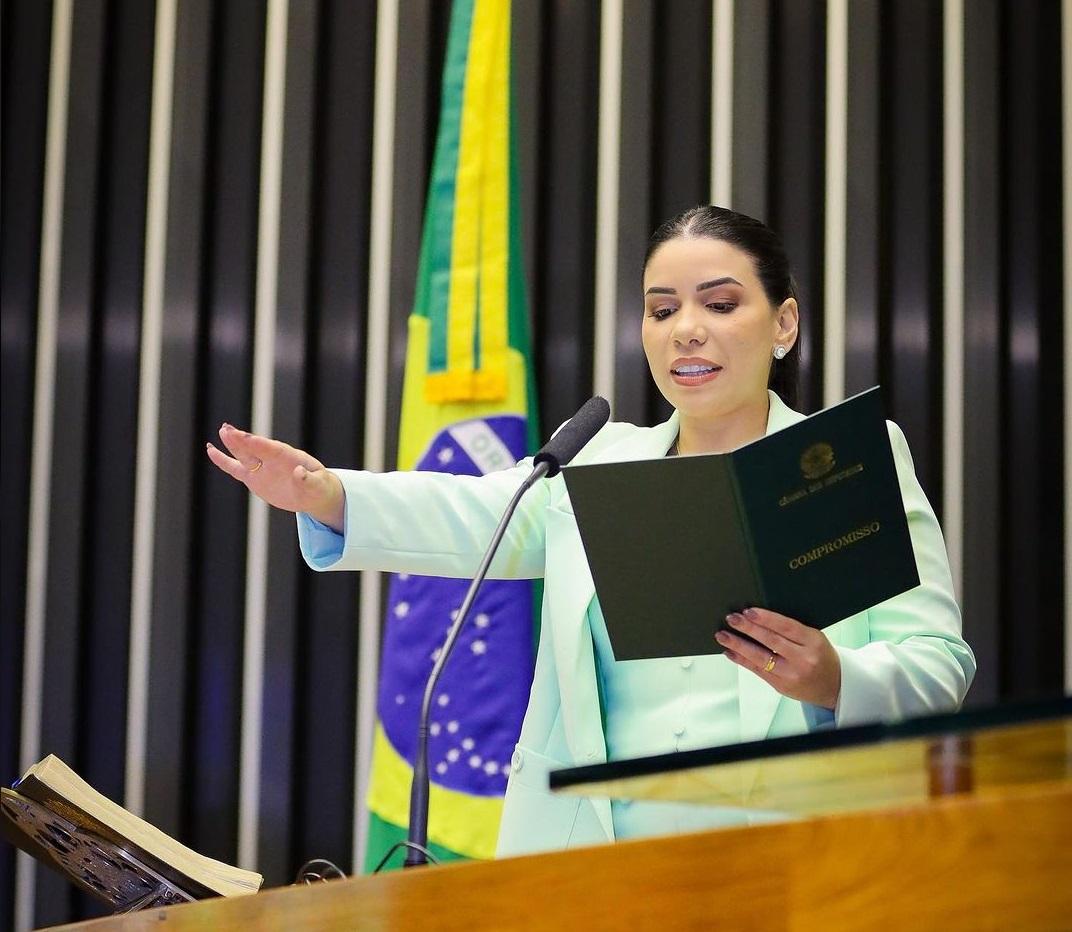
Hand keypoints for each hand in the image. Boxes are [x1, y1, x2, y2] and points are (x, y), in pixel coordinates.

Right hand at [206, 423, 344, 532]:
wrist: (313, 494)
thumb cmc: (318, 486)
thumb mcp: (318, 485)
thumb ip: (308, 479)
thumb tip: (299, 473)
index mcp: (288, 457)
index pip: (270, 448)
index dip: (257, 443)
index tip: (245, 436)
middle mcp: (272, 459)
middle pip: (254, 448)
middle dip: (241, 440)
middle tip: (227, 429)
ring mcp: (261, 468)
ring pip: (243, 454)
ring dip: (232, 444)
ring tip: (222, 431)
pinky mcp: (254, 478)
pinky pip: (236, 469)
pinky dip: (223, 461)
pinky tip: (211, 450)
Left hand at [715, 608, 840, 709]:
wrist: (834, 686)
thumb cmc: (821, 657)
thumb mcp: (814, 638)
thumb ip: (792, 630)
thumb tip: (759, 617)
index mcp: (813, 641)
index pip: (786, 627)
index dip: (765, 618)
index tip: (748, 611)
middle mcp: (802, 659)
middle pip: (771, 641)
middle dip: (748, 628)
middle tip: (731, 618)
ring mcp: (791, 674)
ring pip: (760, 658)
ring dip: (738, 645)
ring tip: (723, 635)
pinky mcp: (781, 686)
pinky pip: (757, 670)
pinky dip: (742, 660)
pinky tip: (730, 652)